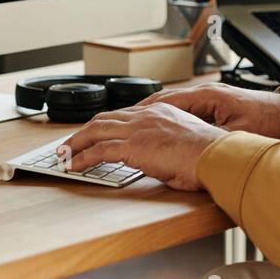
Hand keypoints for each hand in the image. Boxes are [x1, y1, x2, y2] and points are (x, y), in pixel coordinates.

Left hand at [61, 104, 226, 190]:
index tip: (94, 132)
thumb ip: (166, 146)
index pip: (124, 114)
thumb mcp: (184, 144)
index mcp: (161, 112)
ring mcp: (138, 129)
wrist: (216, 155)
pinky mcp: (133, 147)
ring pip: (95, 131)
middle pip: (104, 118)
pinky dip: (82, 158)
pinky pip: (99, 151)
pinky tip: (73, 166)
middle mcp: (146, 116)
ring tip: (63, 154)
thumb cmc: (208, 155)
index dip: (105, 124)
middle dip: (83, 131)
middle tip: (70, 142)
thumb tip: (159, 160)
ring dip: (76, 143)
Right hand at [130, 82, 279, 139]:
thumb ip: (213, 143)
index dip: (141, 114)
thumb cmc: (267, 121)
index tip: (119, 123)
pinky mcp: (211, 102)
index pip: (165, 102)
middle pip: (160, 101)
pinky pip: (178, 106)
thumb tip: (189, 154)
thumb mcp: (239, 137)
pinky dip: (161, 114)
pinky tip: (150, 124)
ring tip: (121, 126)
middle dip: (134, 113)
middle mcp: (203, 92)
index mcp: (207, 96)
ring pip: (166, 103)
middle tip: (109, 125)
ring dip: (145, 113)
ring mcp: (206, 96)